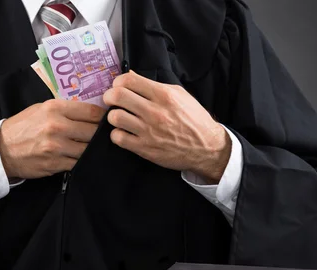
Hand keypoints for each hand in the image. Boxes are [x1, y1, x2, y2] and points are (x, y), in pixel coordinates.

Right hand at [0, 99, 105, 179]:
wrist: (2, 150)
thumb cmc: (22, 127)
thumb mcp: (41, 109)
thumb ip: (64, 110)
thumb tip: (90, 112)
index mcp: (54, 108)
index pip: (91, 111)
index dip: (102, 116)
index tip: (107, 119)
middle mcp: (57, 126)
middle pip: (93, 131)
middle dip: (99, 134)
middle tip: (103, 135)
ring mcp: (57, 147)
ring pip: (88, 149)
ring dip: (92, 149)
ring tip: (92, 147)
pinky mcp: (55, 164)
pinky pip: (78, 162)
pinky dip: (81, 160)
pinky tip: (81, 157)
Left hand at [103, 71, 230, 182]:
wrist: (206, 147)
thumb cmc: (193, 119)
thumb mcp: (180, 95)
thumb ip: (155, 85)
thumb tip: (132, 75)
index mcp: (164, 95)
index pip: (129, 80)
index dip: (118, 82)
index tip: (118, 86)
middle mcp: (155, 111)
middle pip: (117, 96)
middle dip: (109, 96)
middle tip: (111, 100)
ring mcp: (148, 131)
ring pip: (115, 117)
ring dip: (113, 116)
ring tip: (119, 117)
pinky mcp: (144, 148)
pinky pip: (118, 138)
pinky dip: (117, 134)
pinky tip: (123, 132)